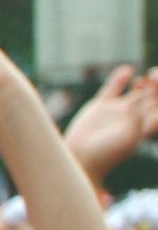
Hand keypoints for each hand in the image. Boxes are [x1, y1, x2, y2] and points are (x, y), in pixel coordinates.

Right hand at [64, 65, 157, 181]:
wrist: (80, 159)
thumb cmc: (107, 153)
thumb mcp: (129, 134)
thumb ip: (137, 114)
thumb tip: (140, 92)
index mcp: (146, 125)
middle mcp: (135, 116)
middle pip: (154, 95)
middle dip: (157, 84)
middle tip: (153, 76)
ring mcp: (118, 111)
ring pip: (138, 91)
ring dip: (144, 82)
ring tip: (141, 80)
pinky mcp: (100, 107)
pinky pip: (114, 89)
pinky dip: (121, 78)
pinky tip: (127, 70)